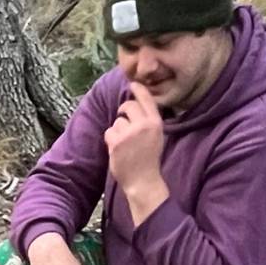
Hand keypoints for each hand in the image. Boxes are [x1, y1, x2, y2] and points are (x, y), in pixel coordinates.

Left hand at [103, 80, 169, 210]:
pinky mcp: (117, 142)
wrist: (143, 181)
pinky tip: (118, 150)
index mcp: (156, 123)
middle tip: (124, 123)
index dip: (138, 89)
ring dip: (118, 130)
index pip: (146, 99)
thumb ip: (148, 121)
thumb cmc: (149, 159)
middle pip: (128, 106)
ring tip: (125, 144)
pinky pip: (109, 131)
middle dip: (123, 111)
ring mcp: (130, 133)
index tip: (133, 84)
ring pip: (117, 121)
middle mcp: (144, 125)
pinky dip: (111, 140)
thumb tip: (136, 104)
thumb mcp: (156, 136)